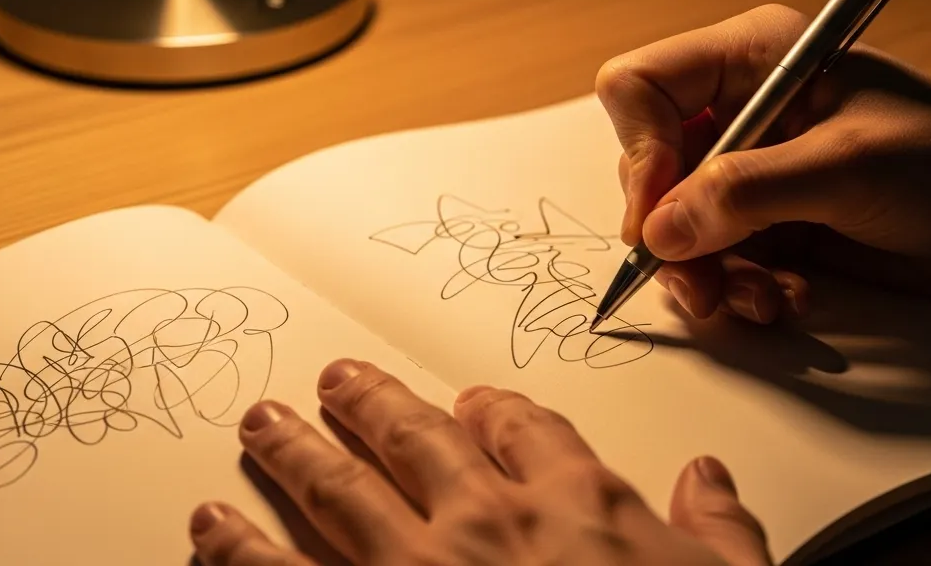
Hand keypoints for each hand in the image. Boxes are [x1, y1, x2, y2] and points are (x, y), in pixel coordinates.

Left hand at [189, 359, 772, 564]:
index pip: (525, 429)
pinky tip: (210, 530)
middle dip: (372, 405)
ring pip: (339, 492)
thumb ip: (720, 529)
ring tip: (261, 427)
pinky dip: (238, 551)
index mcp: (577, 503)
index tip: (474, 401)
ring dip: (294, 454)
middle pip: (417, 439)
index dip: (495, 410)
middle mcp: (489, 522)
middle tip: (337, 380)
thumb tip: (710, 478)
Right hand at [595, 4, 930, 322]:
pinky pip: (716, 261)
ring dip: (706, 274)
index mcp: (755, 57)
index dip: (640, 151)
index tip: (665, 212)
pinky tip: (786, 301)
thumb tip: (659, 231)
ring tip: (761, 301)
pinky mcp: (773, 224)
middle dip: (671, 232)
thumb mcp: (850, 167)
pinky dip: (737, 289)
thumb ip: (748, 192)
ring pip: (676, 226)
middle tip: (700, 283)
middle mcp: (742, 110)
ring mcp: (755, 171)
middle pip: (649, 168)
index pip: (642, 87)